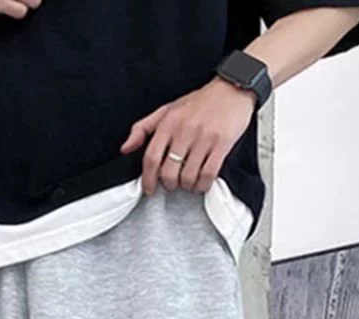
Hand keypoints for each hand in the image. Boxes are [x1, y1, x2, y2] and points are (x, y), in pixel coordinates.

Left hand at [121, 77, 256, 195]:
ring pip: (188, 176)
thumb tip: (125, 148)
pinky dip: (203, 185)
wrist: (232, 88)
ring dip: (187, 186)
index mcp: (168, 122)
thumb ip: (143, 128)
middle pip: (169, 172)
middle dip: (169, 184)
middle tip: (173, 184)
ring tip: (189, 182)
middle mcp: (184, 130)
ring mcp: (204, 138)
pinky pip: (208, 174)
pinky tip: (202, 183)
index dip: (148, 179)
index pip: (151, 157)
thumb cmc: (200, 102)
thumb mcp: (167, 109)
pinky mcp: (222, 144)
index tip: (149, 189)